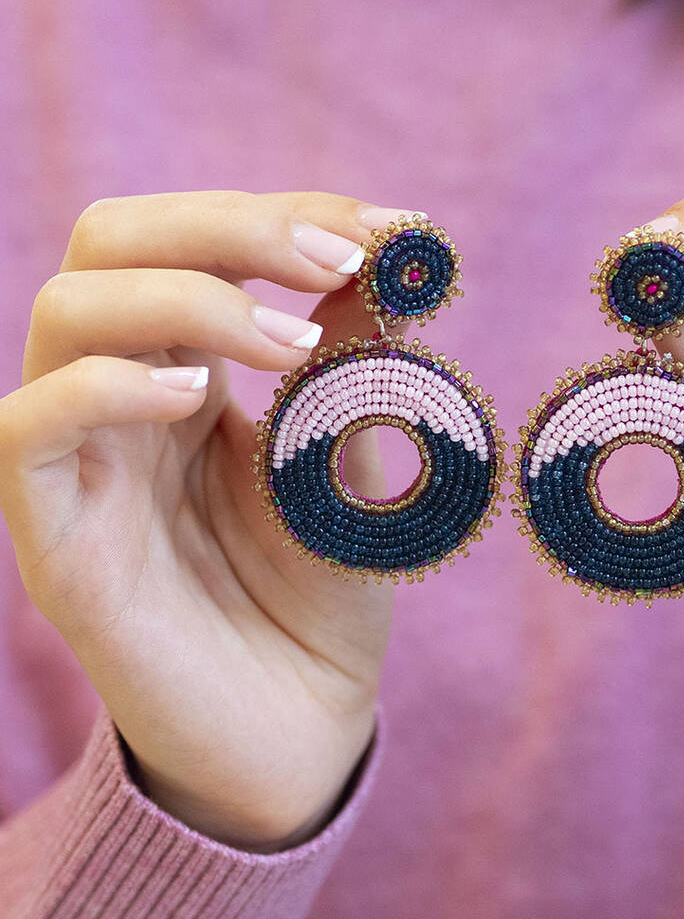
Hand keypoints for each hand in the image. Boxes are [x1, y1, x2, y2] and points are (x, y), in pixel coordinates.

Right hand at [0, 192, 419, 849]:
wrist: (298, 717)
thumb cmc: (326, 586)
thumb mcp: (354, 454)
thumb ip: (356, 361)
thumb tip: (396, 253)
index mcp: (194, 363)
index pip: (207, 237)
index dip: (297, 214)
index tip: (400, 227)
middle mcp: (126, 390)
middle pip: (119, 238)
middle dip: (234, 227)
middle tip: (341, 259)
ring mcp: (82, 454)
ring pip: (70, 308)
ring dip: (190, 296)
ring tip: (290, 341)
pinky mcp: (51, 530)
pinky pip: (28, 425)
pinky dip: (107, 386)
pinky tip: (196, 399)